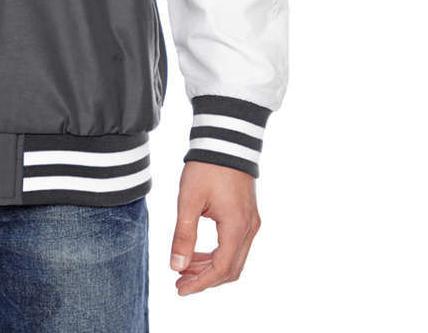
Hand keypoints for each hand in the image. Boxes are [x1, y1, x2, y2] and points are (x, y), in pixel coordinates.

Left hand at [168, 160, 260, 296]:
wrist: (225, 139)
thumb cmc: (206, 167)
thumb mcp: (188, 200)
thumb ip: (183, 235)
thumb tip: (176, 267)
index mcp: (236, 227)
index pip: (220, 269)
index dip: (200, 283)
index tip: (179, 289)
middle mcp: (249, 228)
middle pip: (230, 269)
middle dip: (204, 279)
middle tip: (179, 282)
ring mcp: (251, 222)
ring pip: (234, 258)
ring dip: (210, 267)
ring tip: (184, 268)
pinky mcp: (248, 215)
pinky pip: (235, 245)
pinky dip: (217, 254)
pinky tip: (198, 253)